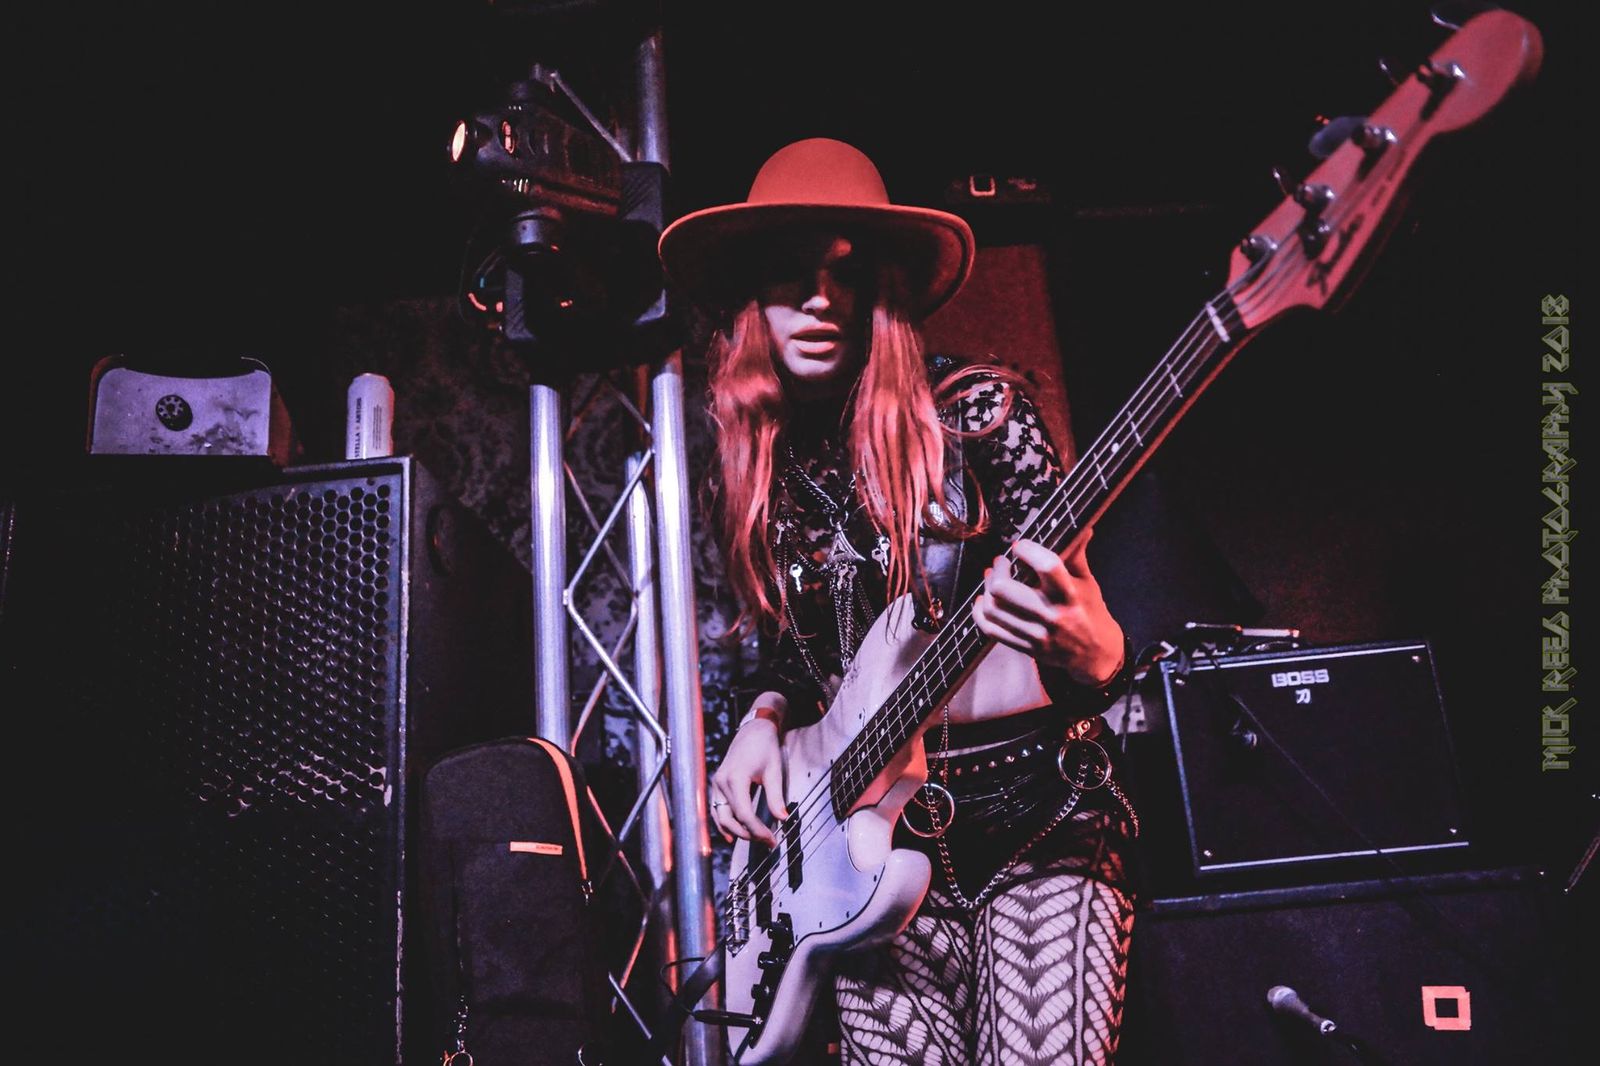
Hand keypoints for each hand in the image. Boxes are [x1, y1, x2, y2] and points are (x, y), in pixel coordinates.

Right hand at [709, 705, 788, 845]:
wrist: (753, 731)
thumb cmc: (764, 747)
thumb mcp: (774, 771)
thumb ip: (776, 797)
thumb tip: (782, 818)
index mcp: (736, 778)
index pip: (744, 813)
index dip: (757, 830)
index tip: (771, 839)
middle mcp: (722, 782)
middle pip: (730, 819)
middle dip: (748, 834)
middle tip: (767, 842)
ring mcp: (717, 784)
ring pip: (720, 817)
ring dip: (736, 831)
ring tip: (754, 839)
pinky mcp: (717, 785)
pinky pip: (717, 810)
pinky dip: (724, 823)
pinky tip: (732, 835)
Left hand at [972, 531, 1124, 686]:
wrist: (1095, 654)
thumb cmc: (1091, 612)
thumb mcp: (1088, 582)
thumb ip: (1077, 555)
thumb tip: (1081, 526)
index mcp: (1070, 595)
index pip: (1047, 566)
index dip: (1028, 550)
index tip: (1020, 546)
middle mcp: (1052, 616)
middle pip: (1004, 589)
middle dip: (998, 570)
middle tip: (1002, 562)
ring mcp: (1036, 634)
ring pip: (993, 609)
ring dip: (986, 588)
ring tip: (992, 578)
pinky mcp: (1026, 647)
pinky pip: (990, 630)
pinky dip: (980, 612)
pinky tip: (984, 600)